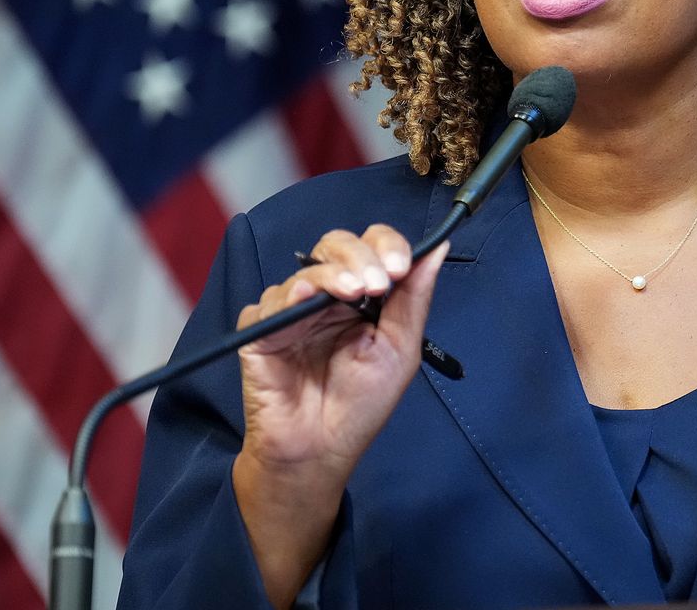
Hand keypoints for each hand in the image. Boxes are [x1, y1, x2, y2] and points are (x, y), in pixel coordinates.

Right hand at [230, 225, 447, 608]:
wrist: (321, 450)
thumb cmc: (361, 405)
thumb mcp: (400, 348)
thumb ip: (414, 297)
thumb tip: (437, 247)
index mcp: (361, 297)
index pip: (371, 248)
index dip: (386, 246)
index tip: (400, 266)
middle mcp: (326, 297)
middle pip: (336, 246)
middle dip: (359, 255)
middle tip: (378, 282)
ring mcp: (291, 311)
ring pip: (306, 270)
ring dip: (332, 274)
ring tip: (354, 292)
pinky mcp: (260, 332)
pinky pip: (269, 302)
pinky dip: (289, 296)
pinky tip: (305, 302)